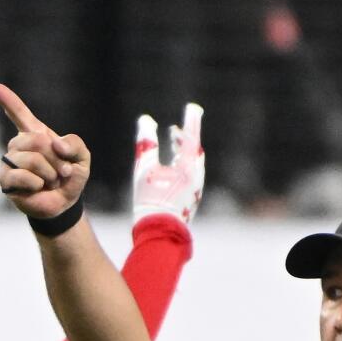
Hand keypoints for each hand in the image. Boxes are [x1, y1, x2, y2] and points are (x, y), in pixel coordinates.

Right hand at [0, 81, 89, 221]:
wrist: (64, 204)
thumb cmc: (70, 177)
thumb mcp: (82, 157)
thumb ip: (74, 144)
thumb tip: (55, 145)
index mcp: (34, 133)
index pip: (17, 111)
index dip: (4, 98)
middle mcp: (18, 145)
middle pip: (36, 140)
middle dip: (55, 159)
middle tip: (61, 172)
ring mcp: (10, 162)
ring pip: (31, 159)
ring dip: (48, 173)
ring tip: (50, 182)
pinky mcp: (6, 181)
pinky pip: (22, 176)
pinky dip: (36, 183)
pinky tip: (38, 188)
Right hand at [131, 102, 204, 231]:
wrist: (159, 233)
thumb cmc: (150, 201)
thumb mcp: (144, 169)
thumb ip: (146, 143)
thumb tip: (146, 121)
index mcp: (188, 166)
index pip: (192, 136)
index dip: (192, 120)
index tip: (193, 108)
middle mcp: (197, 176)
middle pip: (194, 150)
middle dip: (185, 138)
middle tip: (176, 131)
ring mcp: (196, 189)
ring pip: (194, 164)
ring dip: (184, 153)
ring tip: (175, 147)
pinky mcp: (192, 200)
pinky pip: (191, 176)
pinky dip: (184, 167)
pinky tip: (175, 170)